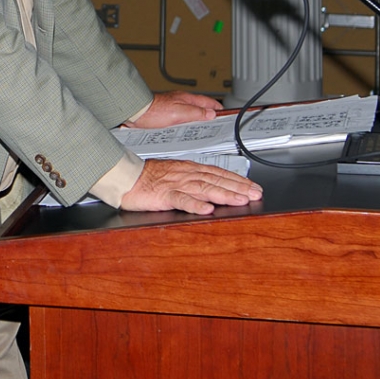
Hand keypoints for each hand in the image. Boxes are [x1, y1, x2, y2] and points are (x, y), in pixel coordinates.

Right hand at [119, 158, 262, 214]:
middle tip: (255, 194)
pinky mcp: (163, 195)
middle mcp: (185, 174)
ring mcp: (175, 184)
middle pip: (216, 179)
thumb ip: (192, 180)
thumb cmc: (146, 177)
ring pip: (203, 188)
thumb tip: (210, 189)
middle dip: (238, 187)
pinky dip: (195, 204)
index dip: (236, 179)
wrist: (124, 175)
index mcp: (188, 168)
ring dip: (223, 194)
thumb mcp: (173, 174)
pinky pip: (181, 200)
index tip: (252, 186)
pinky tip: (207, 210)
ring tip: (239, 200)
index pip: (217, 172)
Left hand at [125, 91, 222, 128]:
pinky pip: (182, 119)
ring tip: (204, 130)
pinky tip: (186, 132)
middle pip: (201, 108)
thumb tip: (211, 113)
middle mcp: (181, 101)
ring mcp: (174, 107)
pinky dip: (187, 124)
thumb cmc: (153, 111)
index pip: (209, 102)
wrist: (135, 113)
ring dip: (198, 120)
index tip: (227, 116)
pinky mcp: (166, 114)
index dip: (219, 109)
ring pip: (192, 113)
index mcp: (187, 99)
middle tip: (217, 125)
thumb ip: (196, 112)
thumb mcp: (179, 113)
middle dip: (210, 115)